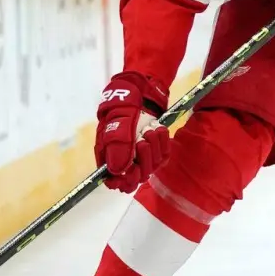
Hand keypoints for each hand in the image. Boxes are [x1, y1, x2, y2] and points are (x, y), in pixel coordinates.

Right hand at [95, 72, 170, 193]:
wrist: (140, 93)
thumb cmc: (123, 109)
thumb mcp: (117, 125)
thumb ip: (118, 148)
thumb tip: (118, 172)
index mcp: (110, 157)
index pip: (115, 182)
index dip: (124, 181)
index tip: (131, 170)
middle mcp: (126, 159)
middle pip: (137, 177)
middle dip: (143, 159)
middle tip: (141, 140)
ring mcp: (143, 155)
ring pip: (153, 166)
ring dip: (153, 146)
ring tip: (148, 129)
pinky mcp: (157, 149)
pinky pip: (164, 154)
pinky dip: (162, 141)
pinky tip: (157, 129)